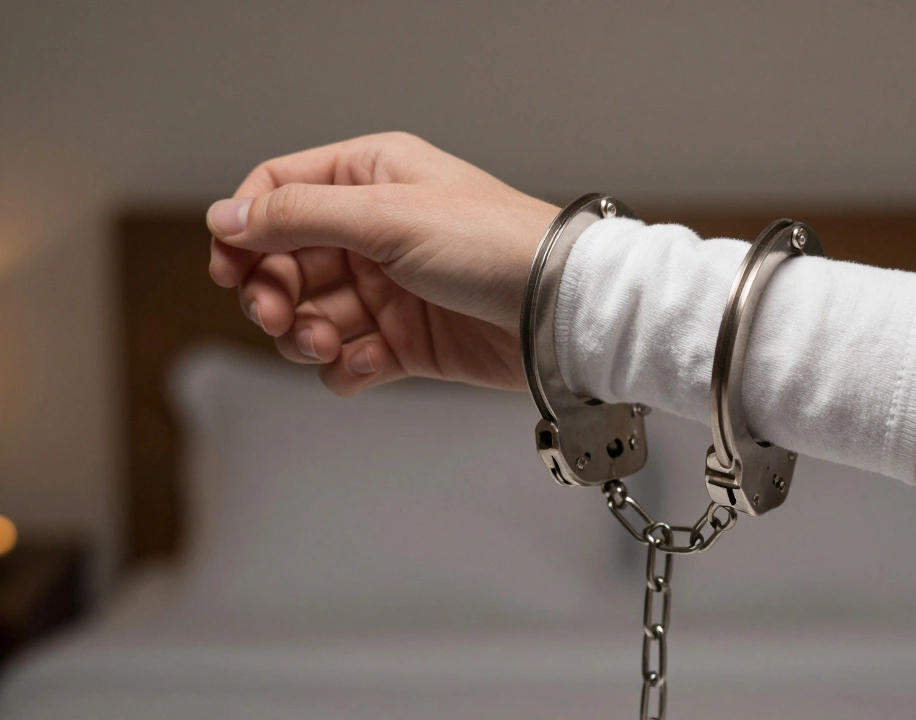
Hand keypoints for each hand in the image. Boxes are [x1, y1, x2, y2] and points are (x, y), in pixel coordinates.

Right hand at [208, 132, 558, 395]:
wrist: (558, 311)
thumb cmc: (492, 245)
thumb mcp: (387, 215)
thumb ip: (299, 216)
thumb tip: (226, 217)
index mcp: (371, 177)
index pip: (279, 192)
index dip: (245, 230)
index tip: (231, 270)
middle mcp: (375, 229)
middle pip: (284, 262)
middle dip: (272, 295)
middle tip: (278, 318)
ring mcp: (389, 287)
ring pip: (311, 316)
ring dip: (307, 337)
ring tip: (331, 345)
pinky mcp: (406, 341)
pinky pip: (348, 358)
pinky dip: (346, 368)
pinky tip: (367, 365)